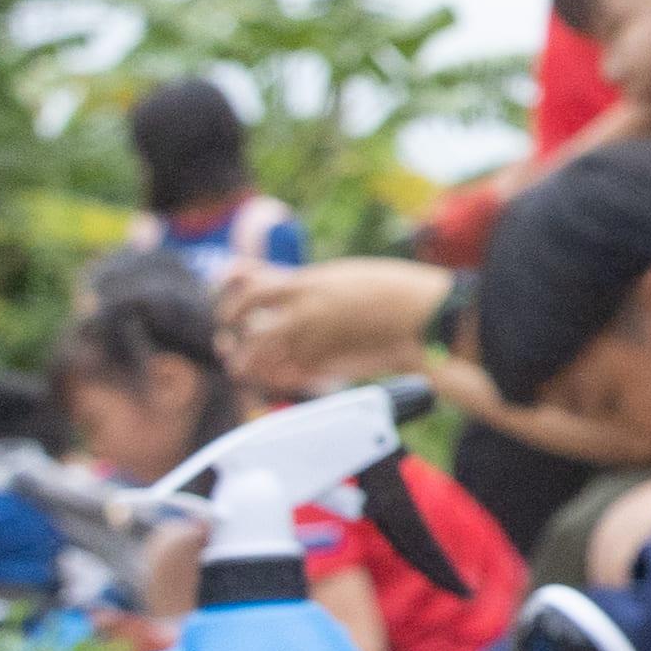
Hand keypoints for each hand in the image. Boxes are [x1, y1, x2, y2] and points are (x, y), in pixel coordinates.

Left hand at [220, 257, 449, 391]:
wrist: (422, 313)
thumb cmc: (391, 289)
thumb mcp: (339, 275)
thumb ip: (306, 282)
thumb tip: (279, 284)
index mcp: (305, 281)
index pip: (247, 288)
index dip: (230, 300)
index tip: (229, 311)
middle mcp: (301, 308)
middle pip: (246, 322)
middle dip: (232, 335)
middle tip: (228, 344)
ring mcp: (312, 335)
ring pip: (260, 350)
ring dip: (247, 360)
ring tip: (242, 368)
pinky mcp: (327, 360)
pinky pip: (289, 370)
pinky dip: (280, 374)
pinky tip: (279, 375)